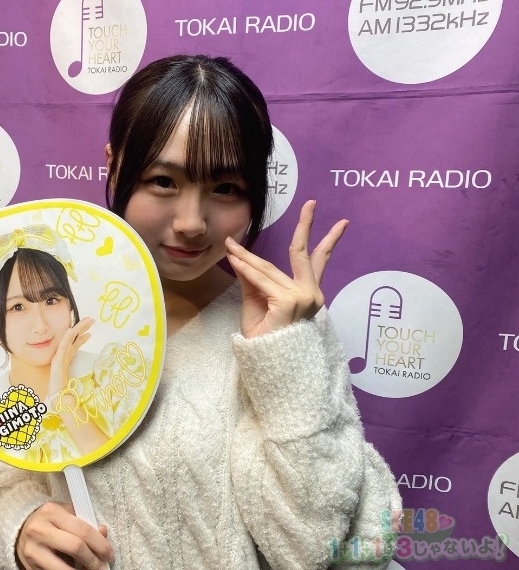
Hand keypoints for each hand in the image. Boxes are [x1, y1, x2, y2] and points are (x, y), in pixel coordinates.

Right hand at [16, 501, 113, 569]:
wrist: (20, 529)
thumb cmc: (48, 520)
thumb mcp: (64, 514)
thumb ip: (84, 522)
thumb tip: (103, 533)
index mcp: (51, 512)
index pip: (82, 530)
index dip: (100, 544)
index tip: (109, 553)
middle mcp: (40, 530)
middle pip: (76, 548)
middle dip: (94, 560)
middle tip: (103, 566)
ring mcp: (33, 551)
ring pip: (64, 568)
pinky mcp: (30, 567)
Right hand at [49, 318, 94, 394]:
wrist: (56, 399)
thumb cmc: (64, 392)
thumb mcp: (74, 381)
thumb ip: (81, 376)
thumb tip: (91, 377)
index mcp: (66, 360)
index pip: (75, 346)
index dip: (82, 337)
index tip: (90, 331)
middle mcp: (62, 357)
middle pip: (73, 339)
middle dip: (82, 328)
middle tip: (91, 319)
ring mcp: (59, 358)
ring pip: (69, 339)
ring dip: (78, 329)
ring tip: (87, 321)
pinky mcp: (57, 361)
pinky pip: (63, 347)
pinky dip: (67, 338)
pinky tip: (71, 330)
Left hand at [225, 200, 347, 337]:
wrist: (269, 366)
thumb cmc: (266, 340)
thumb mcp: (257, 304)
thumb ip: (254, 280)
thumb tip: (241, 257)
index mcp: (309, 294)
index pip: (319, 262)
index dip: (327, 241)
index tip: (340, 224)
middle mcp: (310, 294)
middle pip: (303, 254)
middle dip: (307, 225)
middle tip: (311, 203)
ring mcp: (301, 297)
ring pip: (267, 269)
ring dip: (245, 257)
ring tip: (229, 244)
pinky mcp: (287, 301)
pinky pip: (259, 280)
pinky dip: (244, 269)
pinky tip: (233, 257)